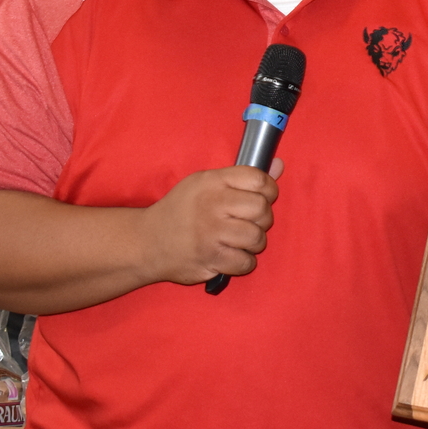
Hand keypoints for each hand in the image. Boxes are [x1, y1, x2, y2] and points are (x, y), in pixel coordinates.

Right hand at [140, 158, 280, 286]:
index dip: (268, 191)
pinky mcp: (210, 259)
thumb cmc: (181, 210)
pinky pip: (246, 262)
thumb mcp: (206, 183)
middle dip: (262, 219)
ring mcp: (211, 233)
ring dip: (254, 243)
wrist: (147, 242)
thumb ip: (244, 177)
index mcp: (212, 181)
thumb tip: (280, 166)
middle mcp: (212, 204)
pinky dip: (243, 262)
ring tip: (239, 241)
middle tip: (249, 223)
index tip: (262, 198)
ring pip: (257, 238)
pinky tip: (231, 256)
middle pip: (261, 210)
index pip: (258, 179)